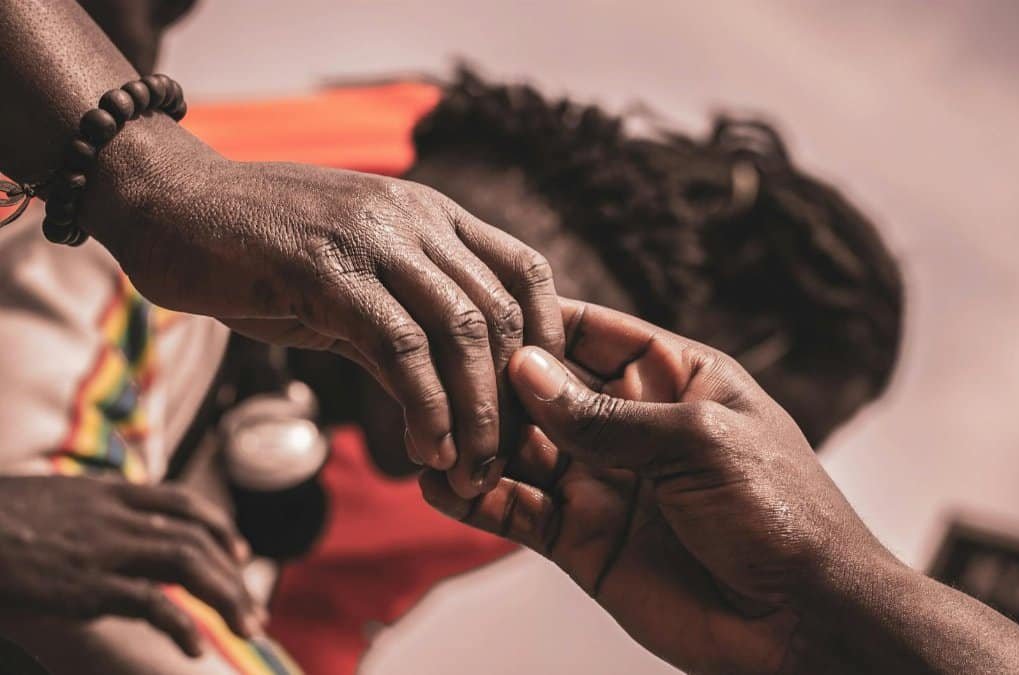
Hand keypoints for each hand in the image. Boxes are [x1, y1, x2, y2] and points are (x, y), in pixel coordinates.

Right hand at [0, 476, 261, 657]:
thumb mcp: (49, 504)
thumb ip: (89, 516)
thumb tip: (117, 538)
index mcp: (107, 494)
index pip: (182, 504)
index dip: (219, 527)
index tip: (239, 553)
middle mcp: (115, 516)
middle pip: (196, 538)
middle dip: (233, 576)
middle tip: (255, 611)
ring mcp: (104, 549)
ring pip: (188, 563)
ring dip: (227, 597)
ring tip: (247, 628)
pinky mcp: (87, 586)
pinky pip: (152, 603)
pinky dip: (181, 626)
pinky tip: (193, 648)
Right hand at [83, 119, 563, 496]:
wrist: (167, 202)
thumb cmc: (259, 247)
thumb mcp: (352, 280)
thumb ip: (404, 325)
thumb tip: (451, 398)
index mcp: (432, 215)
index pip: (528, 272)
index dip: (549, 342)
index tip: (540, 406)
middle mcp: (415, 218)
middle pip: (502, 312)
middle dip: (515, 399)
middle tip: (505, 461)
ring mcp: (371, 238)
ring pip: (460, 330)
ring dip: (476, 413)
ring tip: (470, 470)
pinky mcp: (324, 269)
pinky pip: (398, 347)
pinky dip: (425, 406)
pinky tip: (426, 449)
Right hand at [420, 298, 892, 672]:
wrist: (799, 618)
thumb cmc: (777, 510)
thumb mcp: (698, 441)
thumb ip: (608, 414)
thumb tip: (525, 370)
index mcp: (673, 377)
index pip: (591, 333)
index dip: (539, 322)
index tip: (481, 310)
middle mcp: (630, 423)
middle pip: (546, 388)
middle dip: (496, 381)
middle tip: (441, 374)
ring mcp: (602, 480)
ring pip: (521, 448)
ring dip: (478, 439)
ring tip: (431, 430)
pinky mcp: (580, 538)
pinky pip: (517, 509)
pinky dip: (476, 498)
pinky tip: (436, 484)